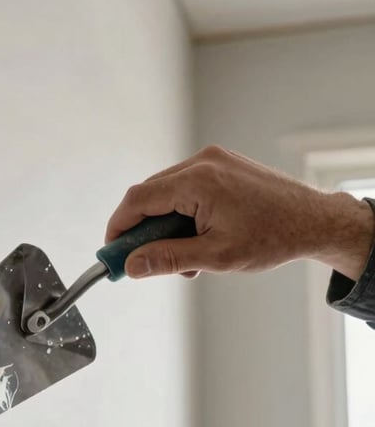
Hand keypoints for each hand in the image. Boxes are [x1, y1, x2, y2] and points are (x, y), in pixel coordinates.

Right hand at [106, 145, 374, 280]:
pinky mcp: (222, 165)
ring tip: (183, 257)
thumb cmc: (273, 237)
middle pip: (149, 194)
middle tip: (141, 260)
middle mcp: (203, 163)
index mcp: (198, 181)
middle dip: (141, 230)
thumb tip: (132, 266)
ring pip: (167, 192)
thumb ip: (168, 259)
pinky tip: (195, 238)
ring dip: (163, 225)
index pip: (138, 200)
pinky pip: (186, 187)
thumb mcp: (215, 256)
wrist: (314, 221)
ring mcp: (213, 160)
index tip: (112, 251)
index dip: (119, 227)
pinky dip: (181, 213)